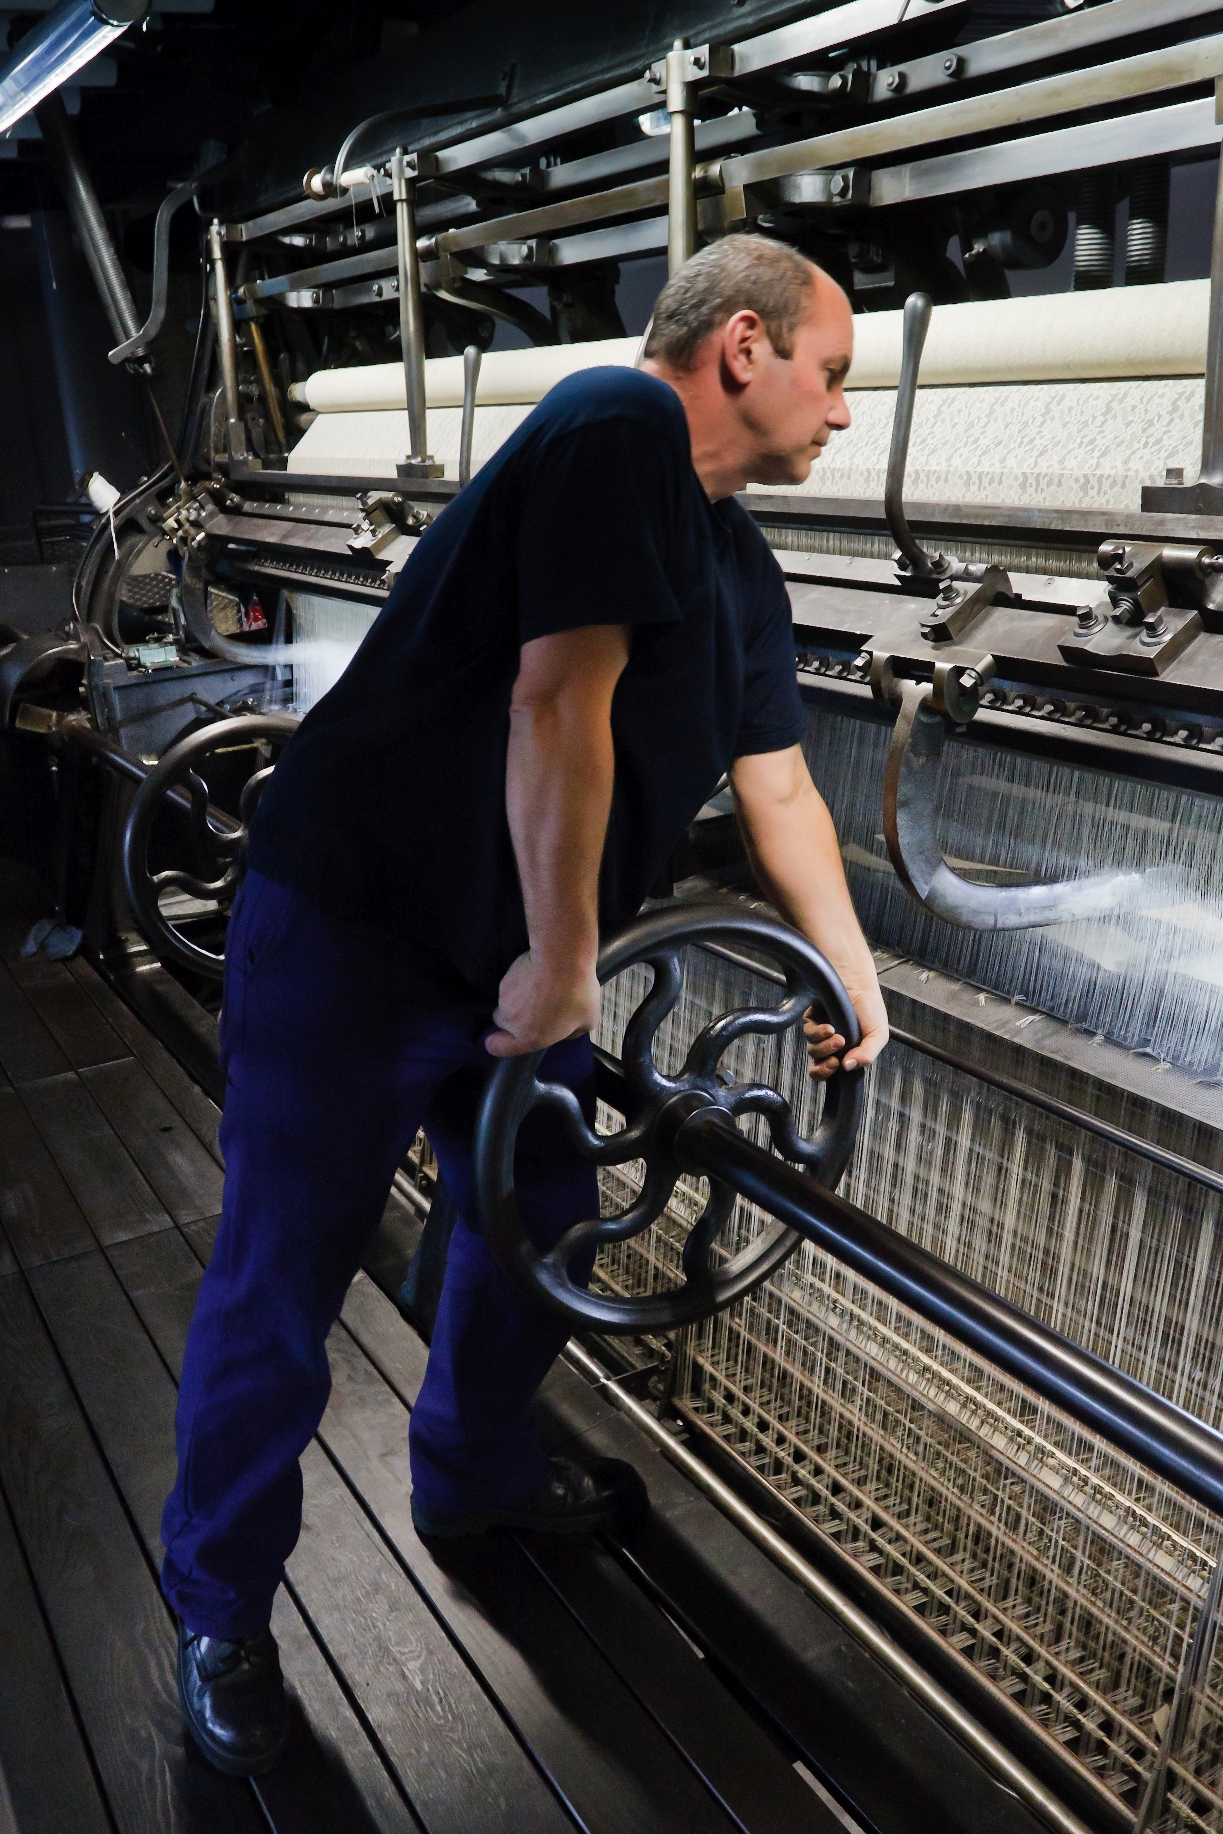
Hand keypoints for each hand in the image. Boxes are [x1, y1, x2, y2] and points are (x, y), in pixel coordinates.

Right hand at [485, 950, 601, 1057]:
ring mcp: (505, 997)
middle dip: (514, 1017)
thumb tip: (567, 1029)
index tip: (504, 1038)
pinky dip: (520, 981)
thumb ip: (573, 1032)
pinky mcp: (505, 977)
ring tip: (541, 988)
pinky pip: (510, 984)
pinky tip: (537, 974)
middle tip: (535, 1008)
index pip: (497, 1047)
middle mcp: (511, 1020)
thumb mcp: (588, 1021)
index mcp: (528, 1037)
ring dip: (519, 998)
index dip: (498, 1043)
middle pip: (502, 1022)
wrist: (561, 960)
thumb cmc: (576, 994)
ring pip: (506, 1001)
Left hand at [804, 985, 888, 1080]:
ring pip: (813, 1050)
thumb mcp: (878, 1035)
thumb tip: (848, 1067)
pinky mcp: (811, 1020)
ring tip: (839, 1038)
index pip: (830, 1073)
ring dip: (825, 1047)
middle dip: (823, 1067)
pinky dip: (819, 1033)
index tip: (837, 1066)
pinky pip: (808, 1033)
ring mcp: (819, 1034)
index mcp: (846, 1054)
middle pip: (817, 1067)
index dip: (828, 1074)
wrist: (859, 985)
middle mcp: (830, 1047)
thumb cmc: (870, 1009)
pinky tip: (829, 1028)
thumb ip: (868, 1054)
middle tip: (834, 1060)